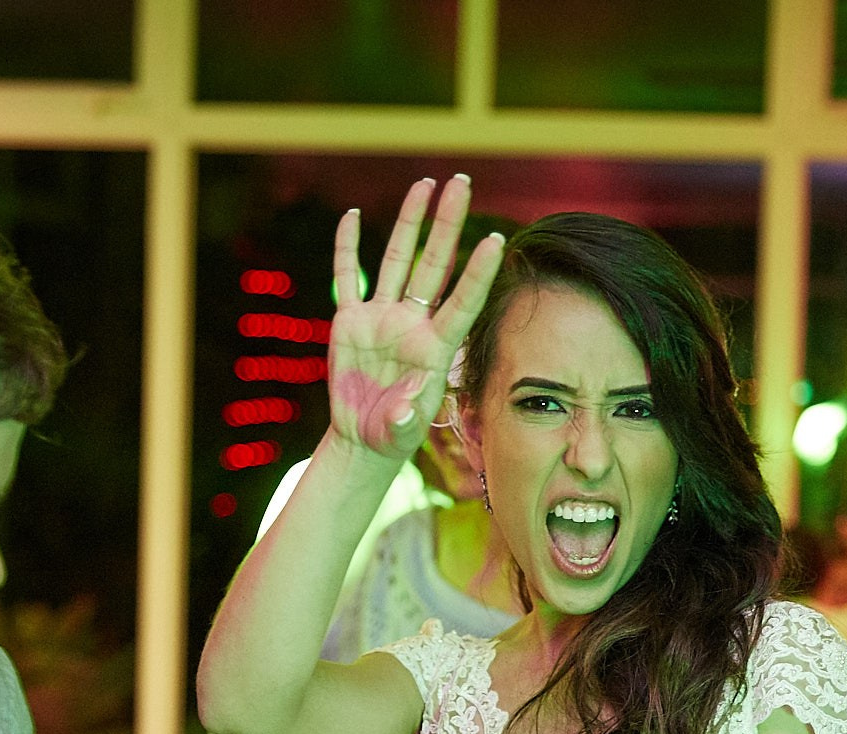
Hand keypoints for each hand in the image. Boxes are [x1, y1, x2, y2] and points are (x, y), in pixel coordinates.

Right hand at [327, 176, 503, 464]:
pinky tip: (354, 216)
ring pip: (397, 259)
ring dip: (411, 221)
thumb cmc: (392, 435)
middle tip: (462, 183)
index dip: (478, 273)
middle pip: (434, 264)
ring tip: (425, 184)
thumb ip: (406, 418)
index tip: (498, 240)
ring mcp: (381, 318)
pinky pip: (348, 277)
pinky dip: (348, 247)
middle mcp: (412, 323)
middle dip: (448, 223)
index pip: (462, 301)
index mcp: (434, 348)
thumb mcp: (401, 432)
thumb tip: (409, 406)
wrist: (364, 438)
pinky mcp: (350, 321)